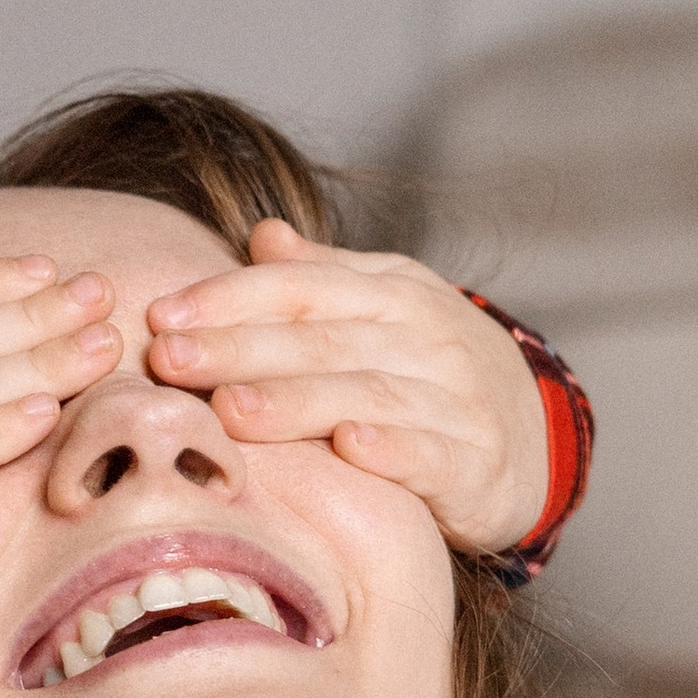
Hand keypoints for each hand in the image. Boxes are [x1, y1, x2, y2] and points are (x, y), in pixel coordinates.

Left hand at [144, 219, 550, 555]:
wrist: (536, 436)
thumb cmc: (431, 369)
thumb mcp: (386, 308)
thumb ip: (322, 277)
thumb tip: (260, 234)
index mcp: (391, 292)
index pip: (301, 287)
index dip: (230, 298)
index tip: (161, 314)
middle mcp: (425, 337)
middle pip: (320, 341)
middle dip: (239, 348)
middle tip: (168, 359)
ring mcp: (456, 399)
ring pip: (367, 394)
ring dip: (296, 403)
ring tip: (229, 411)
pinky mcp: (480, 464)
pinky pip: (433, 455)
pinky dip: (394, 450)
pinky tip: (349, 447)